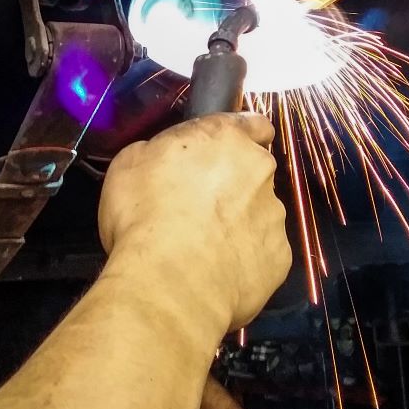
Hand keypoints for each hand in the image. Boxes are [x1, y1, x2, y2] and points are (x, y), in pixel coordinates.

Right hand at [98, 113, 291, 331]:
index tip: (227, 152)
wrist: (168, 284)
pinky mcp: (279, 258)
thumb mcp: (130, 163)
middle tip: (198, 208)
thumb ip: (160, 151)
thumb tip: (165, 159)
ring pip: (259, 213)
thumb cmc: (144, 215)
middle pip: (254, 172)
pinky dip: (244, 259)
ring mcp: (274, 216)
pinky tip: (215, 271)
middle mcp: (259, 171)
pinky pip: (262, 253)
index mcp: (226, 138)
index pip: (254, 124)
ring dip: (239, 223)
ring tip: (202, 248)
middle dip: (234, 185)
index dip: (243, 135)